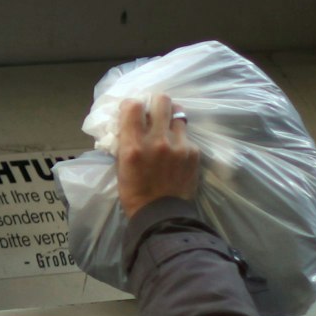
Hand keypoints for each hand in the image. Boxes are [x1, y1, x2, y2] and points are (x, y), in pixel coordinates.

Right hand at [116, 94, 199, 216]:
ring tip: (168, 126)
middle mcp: (157, 141)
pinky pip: (186, 135)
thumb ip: (126, 141)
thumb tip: (129, 123)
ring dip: (171, 116)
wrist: (162, 215)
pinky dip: (180, 139)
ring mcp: (179, 145)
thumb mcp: (121, 166)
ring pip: (178, 112)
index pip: (133, 106)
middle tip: (155, 112)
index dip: (132, 104)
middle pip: (161, 100)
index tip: (132, 111)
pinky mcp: (193, 152)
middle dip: (156, 103)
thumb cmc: (135, 193)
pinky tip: (177, 151)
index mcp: (133, 146)